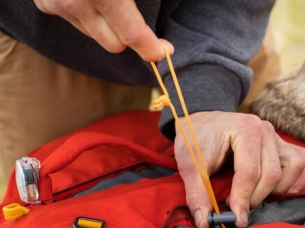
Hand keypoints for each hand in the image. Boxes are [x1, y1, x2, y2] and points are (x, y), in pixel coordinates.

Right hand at [33, 0, 173, 60]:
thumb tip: (148, 22)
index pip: (133, 35)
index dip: (152, 47)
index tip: (165, 51)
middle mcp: (78, 3)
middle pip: (115, 45)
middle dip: (128, 37)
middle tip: (136, 21)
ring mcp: (58, 5)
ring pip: (94, 35)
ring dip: (105, 24)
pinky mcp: (45, 5)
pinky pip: (75, 22)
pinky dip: (85, 13)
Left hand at [174, 111, 304, 227]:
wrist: (203, 121)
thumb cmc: (197, 139)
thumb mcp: (190, 166)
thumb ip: (197, 194)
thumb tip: (205, 222)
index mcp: (244, 129)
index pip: (250, 172)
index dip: (243, 198)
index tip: (236, 217)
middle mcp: (265, 130)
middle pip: (272, 174)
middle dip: (256, 197)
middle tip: (239, 206)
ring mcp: (276, 136)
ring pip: (293, 168)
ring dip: (278, 189)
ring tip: (256, 196)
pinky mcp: (282, 144)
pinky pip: (301, 161)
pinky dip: (295, 179)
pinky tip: (278, 190)